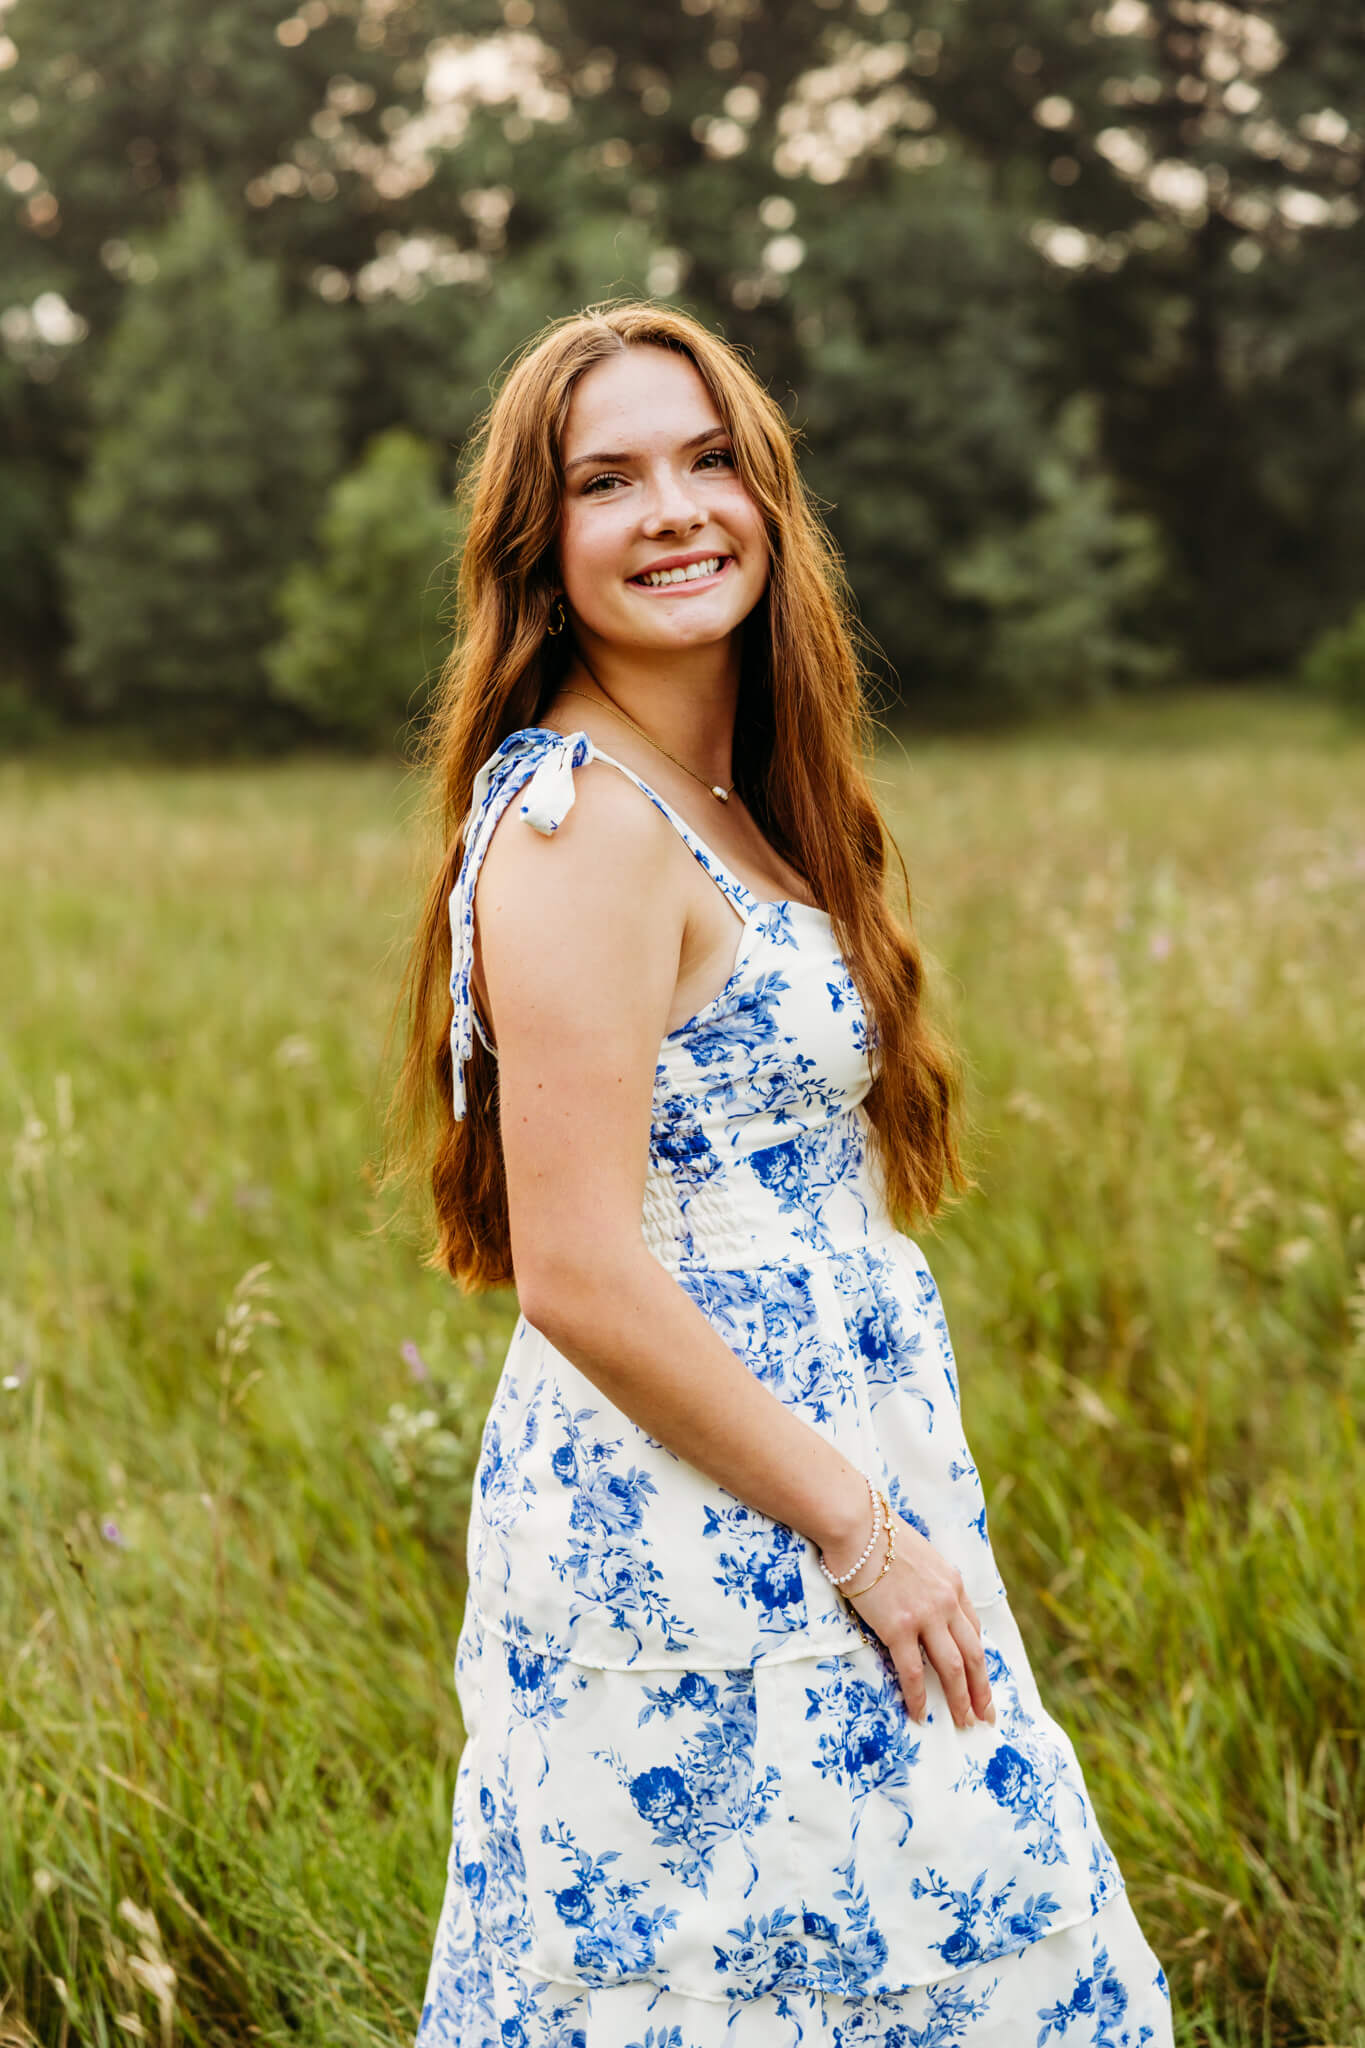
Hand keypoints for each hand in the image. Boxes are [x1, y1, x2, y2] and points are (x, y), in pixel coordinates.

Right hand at [828, 1509, 995, 1729]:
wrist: (856, 1525)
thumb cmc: (876, 1533)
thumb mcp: (917, 1552)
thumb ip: (927, 1578)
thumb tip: (918, 1594)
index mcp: (952, 1583)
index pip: (972, 1630)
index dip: (978, 1658)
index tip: (979, 1678)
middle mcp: (947, 1602)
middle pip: (973, 1655)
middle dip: (981, 1689)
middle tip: (986, 1715)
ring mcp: (925, 1616)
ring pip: (952, 1669)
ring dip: (961, 1700)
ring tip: (964, 1722)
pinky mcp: (898, 1628)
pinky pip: (913, 1672)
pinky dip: (919, 1697)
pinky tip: (920, 1715)